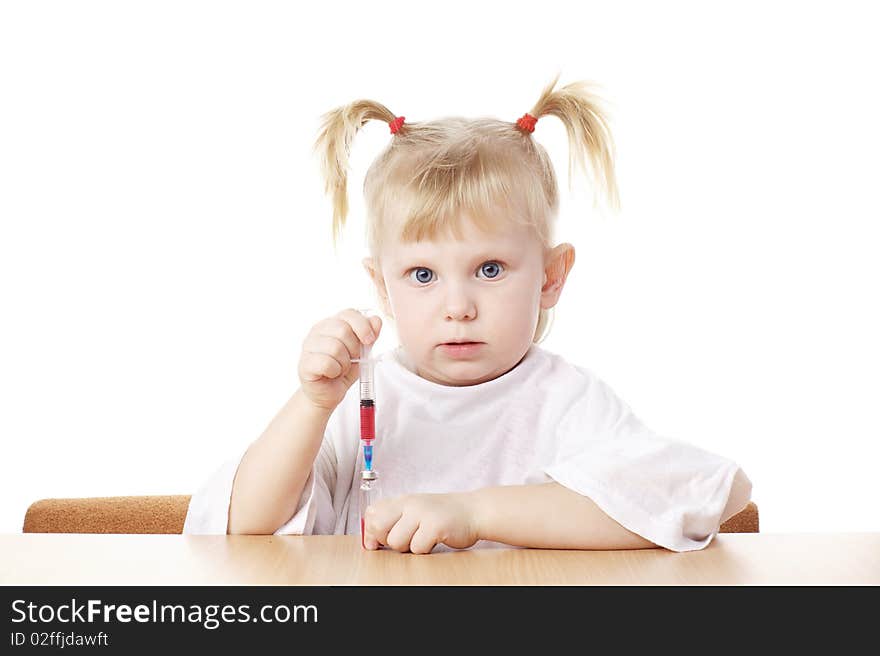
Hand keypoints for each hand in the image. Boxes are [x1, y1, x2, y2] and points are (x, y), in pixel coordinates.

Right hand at [297, 308, 381, 411]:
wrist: (329, 393)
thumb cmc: (343, 370)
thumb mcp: (361, 352)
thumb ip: (369, 336)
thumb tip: (376, 320)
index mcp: (332, 323)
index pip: (349, 314)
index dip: (363, 326)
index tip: (370, 340)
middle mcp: (318, 330)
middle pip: (343, 330)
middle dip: (354, 349)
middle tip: (351, 360)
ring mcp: (308, 346)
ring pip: (335, 348)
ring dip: (344, 363)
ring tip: (340, 368)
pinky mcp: (304, 363)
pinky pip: (327, 363)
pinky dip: (335, 371)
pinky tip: (331, 374)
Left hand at [363, 492, 480, 553]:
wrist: (475, 511)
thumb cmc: (443, 515)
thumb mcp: (416, 510)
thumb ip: (394, 518)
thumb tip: (369, 540)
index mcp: (403, 500)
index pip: (372, 513)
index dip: (371, 531)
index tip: (377, 542)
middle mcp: (410, 503)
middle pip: (378, 526)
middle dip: (386, 541)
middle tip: (403, 541)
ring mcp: (422, 513)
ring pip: (396, 541)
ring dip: (408, 547)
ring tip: (422, 539)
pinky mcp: (435, 526)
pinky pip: (417, 548)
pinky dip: (424, 550)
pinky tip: (434, 541)